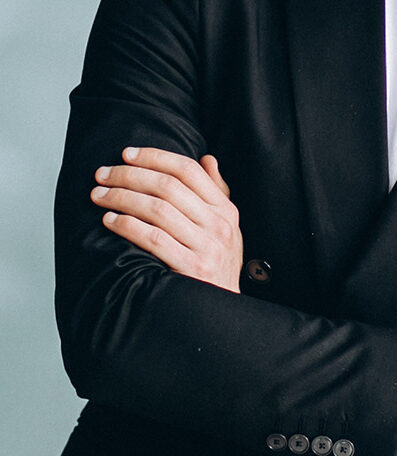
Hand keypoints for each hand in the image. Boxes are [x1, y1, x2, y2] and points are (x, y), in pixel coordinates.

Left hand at [91, 147, 242, 293]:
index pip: (189, 170)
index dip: (155, 157)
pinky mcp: (189, 268)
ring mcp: (205, 247)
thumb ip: (218, 192)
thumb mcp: (227, 226)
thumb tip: (207, 158)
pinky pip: (152, 239)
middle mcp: (218, 224)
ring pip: (157, 209)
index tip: (127, 153)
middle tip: (103, 173)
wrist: (223, 312)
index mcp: (226, 209)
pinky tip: (110, 220)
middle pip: (168, 186)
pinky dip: (128, 225)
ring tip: (99, 194)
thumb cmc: (218, 265)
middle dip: (130, 175)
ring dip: (122, 198)